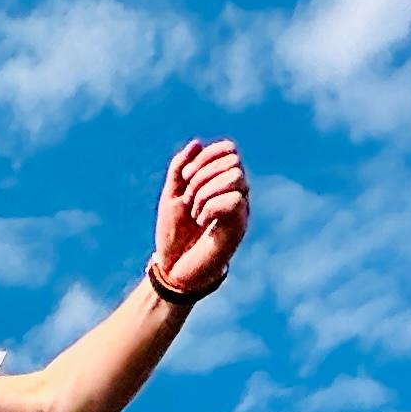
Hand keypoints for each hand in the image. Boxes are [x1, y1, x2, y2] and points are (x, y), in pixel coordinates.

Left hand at [151, 139, 249, 299]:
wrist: (173, 268)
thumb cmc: (173, 234)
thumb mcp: (170, 196)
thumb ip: (180, 168)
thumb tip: (197, 143)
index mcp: (220, 182)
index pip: (228, 150)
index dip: (207, 156)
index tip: (185, 176)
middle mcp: (235, 192)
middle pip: (233, 161)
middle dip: (203, 175)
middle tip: (188, 199)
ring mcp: (239, 209)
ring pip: (236, 177)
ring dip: (206, 192)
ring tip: (195, 213)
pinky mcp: (239, 226)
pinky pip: (235, 199)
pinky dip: (211, 206)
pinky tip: (202, 221)